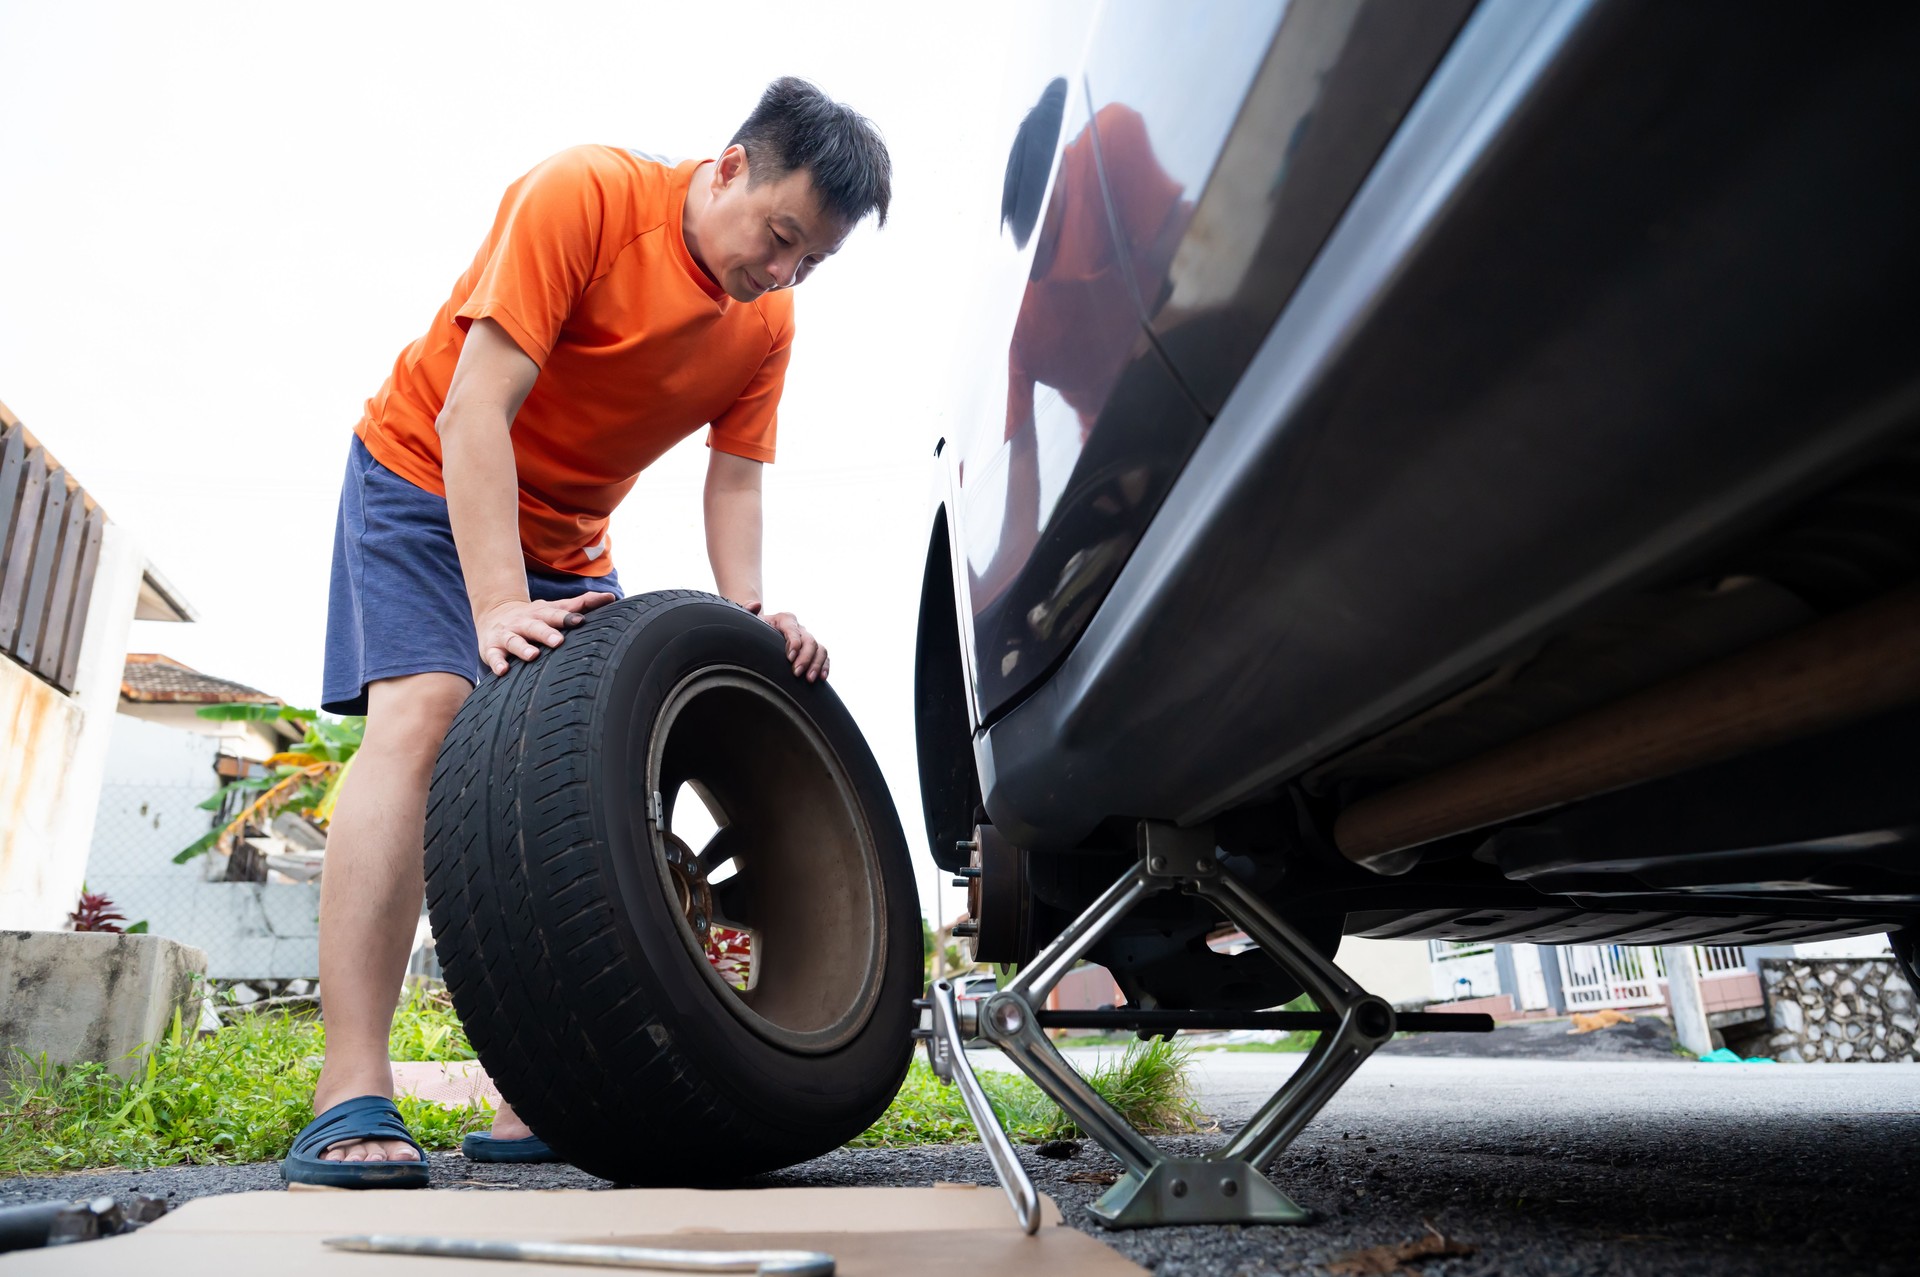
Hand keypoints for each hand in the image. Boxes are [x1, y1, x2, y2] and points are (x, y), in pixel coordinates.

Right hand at [475, 592, 617, 675]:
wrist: (494, 614)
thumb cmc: (535, 617)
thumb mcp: (554, 608)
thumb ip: (580, 604)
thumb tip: (610, 597)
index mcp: (542, 613)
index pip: (557, 613)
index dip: (568, 617)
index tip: (581, 621)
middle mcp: (525, 623)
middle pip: (536, 627)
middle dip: (547, 633)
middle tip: (559, 641)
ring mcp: (508, 635)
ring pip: (515, 641)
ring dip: (523, 648)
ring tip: (533, 655)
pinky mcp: (492, 648)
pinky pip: (494, 656)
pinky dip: (497, 663)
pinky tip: (503, 670)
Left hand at [744, 602, 828, 681]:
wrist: (763, 632)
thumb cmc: (756, 628)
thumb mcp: (750, 620)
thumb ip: (748, 610)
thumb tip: (755, 605)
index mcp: (785, 619)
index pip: (793, 630)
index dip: (794, 643)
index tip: (790, 658)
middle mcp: (800, 628)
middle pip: (809, 641)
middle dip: (805, 658)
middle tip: (796, 673)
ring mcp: (808, 639)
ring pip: (820, 649)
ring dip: (817, 665)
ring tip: (809, 680)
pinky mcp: (813, 651)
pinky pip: (824, 657)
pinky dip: (824, 666)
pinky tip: (821, 678)